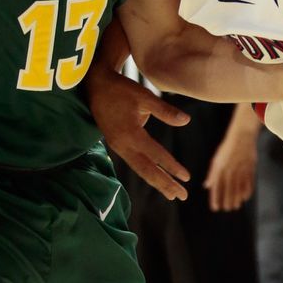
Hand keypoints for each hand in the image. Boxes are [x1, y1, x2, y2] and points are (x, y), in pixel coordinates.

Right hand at [86, 67, 190, 199]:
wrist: (95, 86)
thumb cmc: (122, 90)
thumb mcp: (145, 96)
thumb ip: (165, 111)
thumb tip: (187, 121)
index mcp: (130, 134)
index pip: (156, 155)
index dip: (172, 167)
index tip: (186, 177)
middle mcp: (123, 145)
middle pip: (146, 170)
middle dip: (165, 184)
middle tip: (183, 196)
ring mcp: (118, 146)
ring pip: (140, 169)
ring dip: (156, 182)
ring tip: (172, 194)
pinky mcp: (117, 145)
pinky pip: (134, 163)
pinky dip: (146, 173)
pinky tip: (156, 178)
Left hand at [204, 107, 258, 212]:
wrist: (242, 136)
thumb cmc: (227, 148)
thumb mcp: (216, 160)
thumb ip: (212, 174)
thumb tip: (207, 186)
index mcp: (220, 167)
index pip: (217, 186)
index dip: (215, 198)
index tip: (215, 208)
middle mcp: (230, 169)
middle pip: (229, 189)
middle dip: (227, 201)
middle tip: (227, 209)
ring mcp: (241, 169)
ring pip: (239, 187)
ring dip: (237, 198)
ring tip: (235, 206)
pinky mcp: (250, 167)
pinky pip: (249, 182)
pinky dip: (247, 190)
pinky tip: (245, 197)